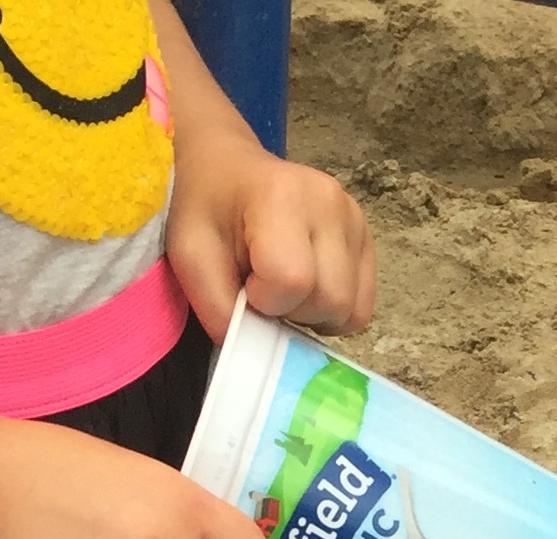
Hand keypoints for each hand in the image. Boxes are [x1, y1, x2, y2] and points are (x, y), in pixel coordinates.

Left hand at [167, 134, 377, 341]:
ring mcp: (355, 219)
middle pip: (330, 299)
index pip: (294, 280)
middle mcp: (331, 203)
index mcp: (283, 197)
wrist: (226, 167)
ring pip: (350, 309)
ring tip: (285, 288)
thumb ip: (219, 309)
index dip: (267, 300)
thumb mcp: (190, 257)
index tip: (246, 283)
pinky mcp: (366, 238)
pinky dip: (334, 311)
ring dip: (315, 315)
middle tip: (264, 289)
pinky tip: (308, 288)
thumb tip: (257, 353)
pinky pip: (362, 306)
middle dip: (294, 311)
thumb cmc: (204, 208)